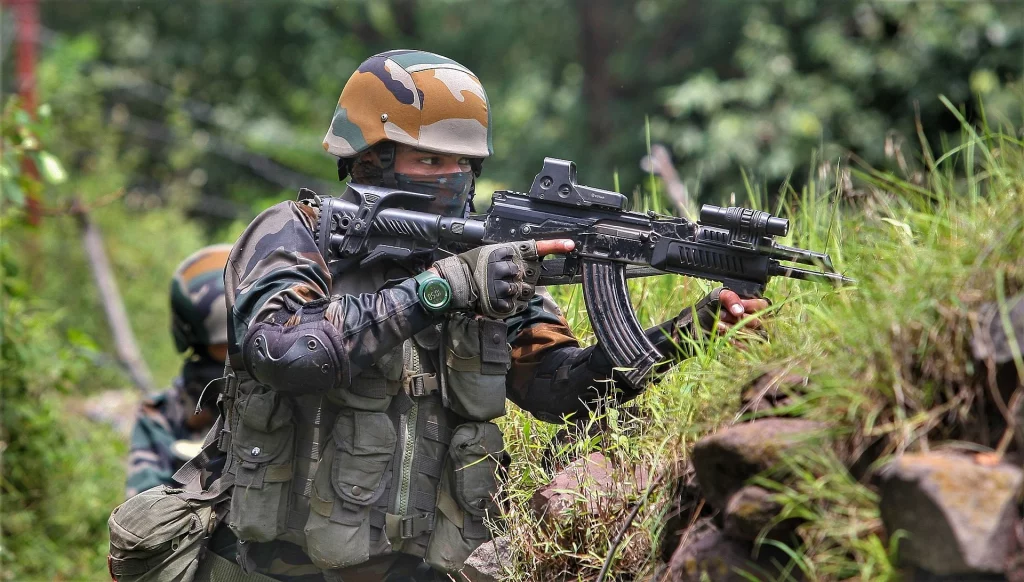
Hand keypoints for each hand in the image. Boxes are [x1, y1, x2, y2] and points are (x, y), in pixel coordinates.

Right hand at [432, 239, 574, 317]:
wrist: (455, 282)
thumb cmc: (475, 266)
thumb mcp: (494, 252)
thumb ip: (514, 256)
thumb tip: (535, 259)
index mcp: (507, 251)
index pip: (536, 247)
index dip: (555, 246)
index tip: (571, 245)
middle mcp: (507, 267)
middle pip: (532, 275)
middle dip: (523, 278)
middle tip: (503, 276)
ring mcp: (503, 285)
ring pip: (524, 291)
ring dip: (515, 291)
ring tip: (497, 288)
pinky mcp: (500, 302)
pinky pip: (514, 305)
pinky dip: (508, 304)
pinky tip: (496, 298)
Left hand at [683, 287, 770, 344]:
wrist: (694, 326)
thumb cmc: (708, 309)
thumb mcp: (717, 297)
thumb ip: (730, 298)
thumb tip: (739, 311)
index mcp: (750, 304)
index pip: (763, 306)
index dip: (751, 307)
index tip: (736, 308)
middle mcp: (752, 318)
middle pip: (757, 321)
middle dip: (738, 319)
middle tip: (721, 315)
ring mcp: (749, 333)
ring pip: (753, 335)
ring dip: (734, 330)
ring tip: (719, 324)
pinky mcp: (743, 346)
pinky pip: (747, 346)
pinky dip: (736, 342)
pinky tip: (725, 337)